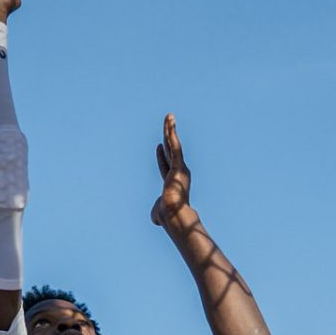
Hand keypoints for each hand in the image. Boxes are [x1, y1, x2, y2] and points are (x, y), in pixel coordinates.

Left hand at [150, 113, 196, 230]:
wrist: (173, 214)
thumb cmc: (167, 215)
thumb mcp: (158, 212)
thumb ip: (156, 212)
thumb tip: (155, 219)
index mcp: (174, 181)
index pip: (165, 165)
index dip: (161, 155)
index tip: (158, 145)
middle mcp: (179, 172)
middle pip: (170, 150)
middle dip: (168, 136)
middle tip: (168, 123)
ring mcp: (180, 167)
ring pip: (173, 144)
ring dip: (170, 129)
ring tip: (169, 115)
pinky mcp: (179, 164)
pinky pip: (175, 146)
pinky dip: (172, 133)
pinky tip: (170, 122)